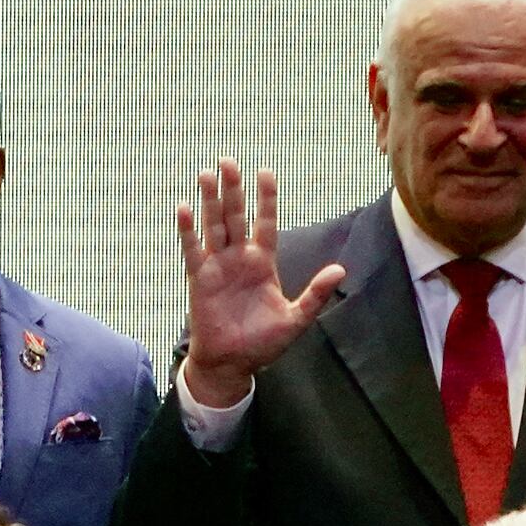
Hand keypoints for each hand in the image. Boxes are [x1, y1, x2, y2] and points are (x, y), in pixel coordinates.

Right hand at [173, 158, 346, 410]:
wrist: (232, 364)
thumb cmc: (262, 344)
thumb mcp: (295, 319)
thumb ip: (316, 294)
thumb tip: (340, 270)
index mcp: (262, 262)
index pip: (266, 222)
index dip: (266, 198)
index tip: (265, 172)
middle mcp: (239, 258)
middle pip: (236, 215)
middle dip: (233, 189)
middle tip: (228, 161)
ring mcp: (218, 266)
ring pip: (214, 225)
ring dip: (210, 200)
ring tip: (207, 173)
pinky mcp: (200, 279)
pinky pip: (193, 250)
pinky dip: (188, 230)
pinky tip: (185, 208)